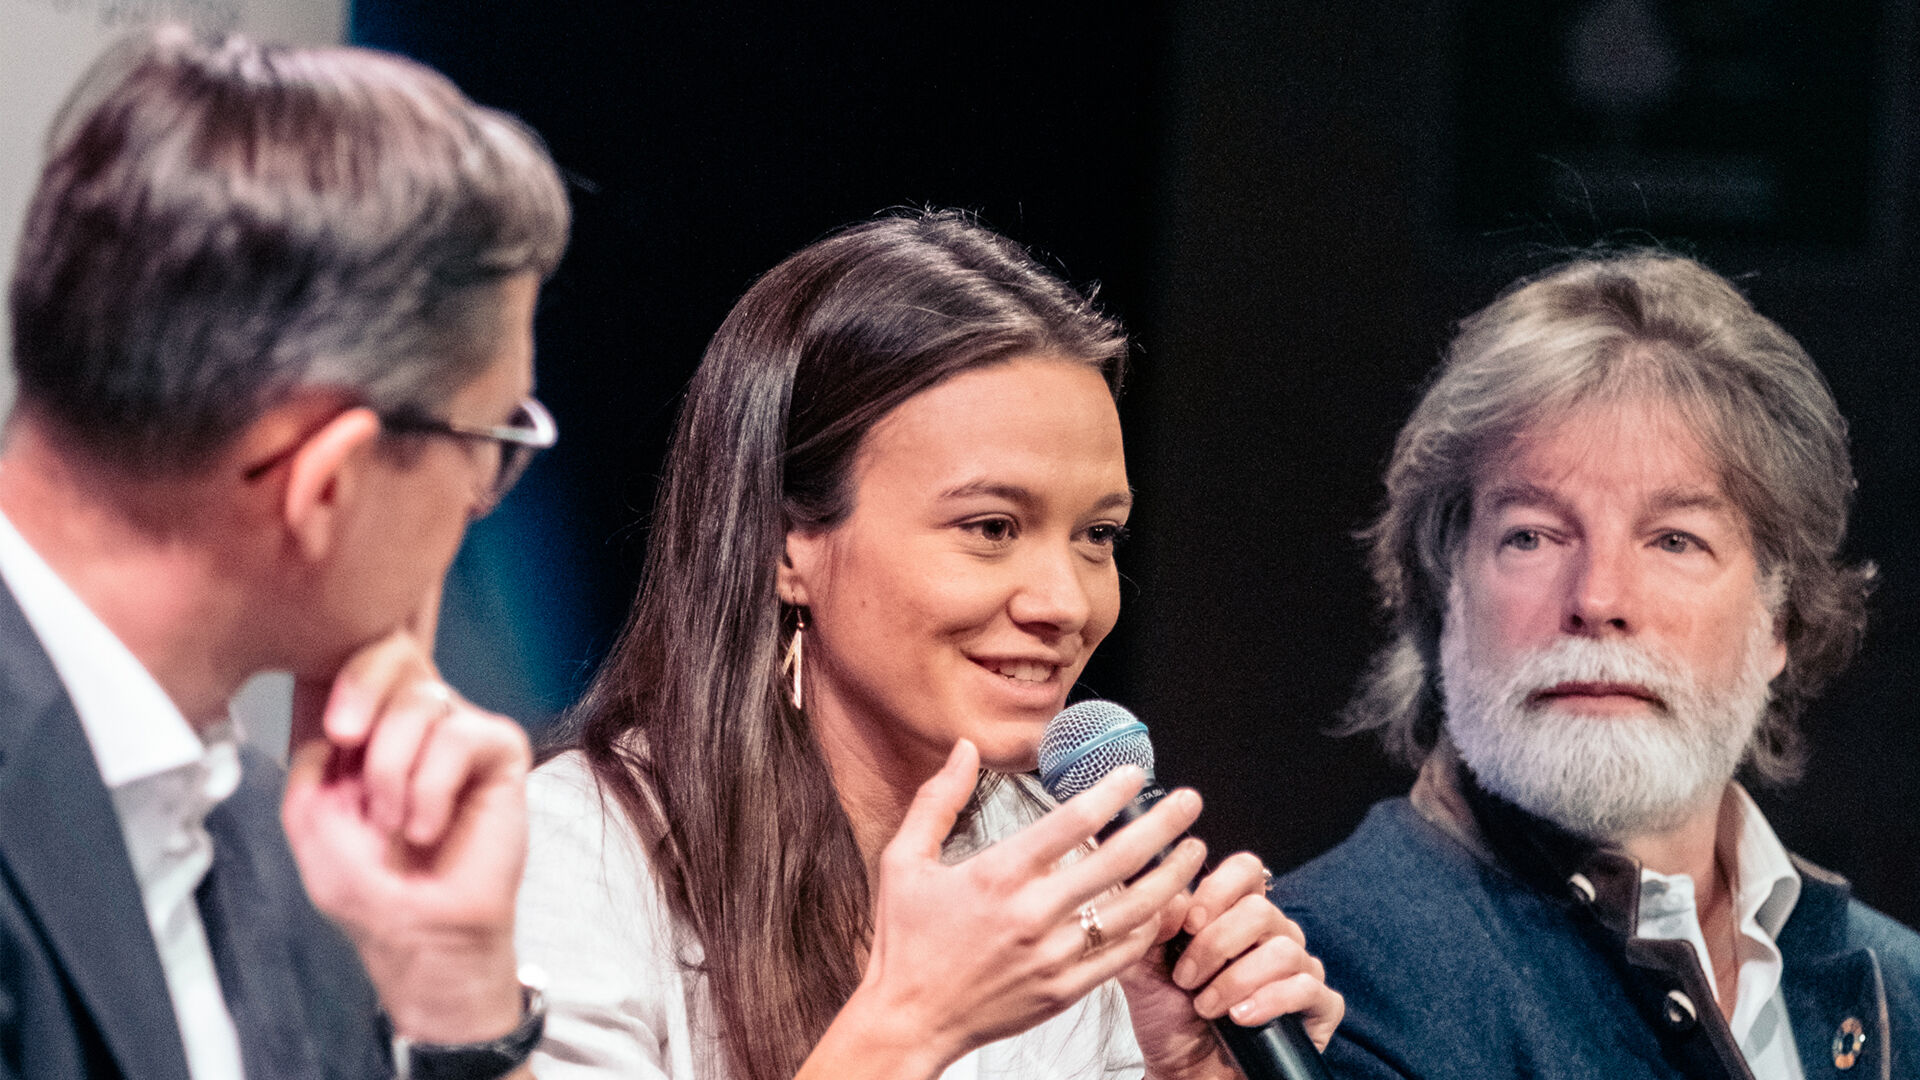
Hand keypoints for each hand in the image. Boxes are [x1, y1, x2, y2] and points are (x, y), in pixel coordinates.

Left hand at [281, 628, 531, 1044]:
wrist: (417, 930)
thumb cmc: (369, 885)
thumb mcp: (309, 817)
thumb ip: (310, 758)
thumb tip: (330, 715)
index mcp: (368, 727)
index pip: (361, 658)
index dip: (346, 674)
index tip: (336, 729)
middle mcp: (414, 721)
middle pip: (397, 655)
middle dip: (362, 691)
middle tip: (348, 738)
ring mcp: (458, 733)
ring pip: (423, 701)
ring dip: (393, 769)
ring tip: (395, 823)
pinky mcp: (499, 751)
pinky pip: (459, 736)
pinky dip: (432, 787)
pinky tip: (429, 826)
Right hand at [799, 739, 1209, 1079]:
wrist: (907, 1020)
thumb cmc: (905, 941)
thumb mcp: (904, 860)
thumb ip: (937, 800)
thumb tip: (963, 749)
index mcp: (995, 876)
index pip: (1070, 822)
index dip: (1111, 792)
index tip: (1136, 774)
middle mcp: (1030, 914)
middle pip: (1116, 862)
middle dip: (1162, 826)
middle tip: (1189, 802)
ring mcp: (1051, 956)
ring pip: (1131, 912)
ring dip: (1170, 877)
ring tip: (1193, 852)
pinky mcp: (1063, 992)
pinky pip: (1121, 956)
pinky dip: (1148, 928)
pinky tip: (1163, 906)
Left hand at [1119, 853, 1344, 1079]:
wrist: (1182, 1074)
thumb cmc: (1168, 1018)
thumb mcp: (1143, 969)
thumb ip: (1151, 927)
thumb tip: (1171, 892)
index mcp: (1235, 915)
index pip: (1246, 870)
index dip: (1220, 889)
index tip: (1190, 923)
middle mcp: (1273, 936)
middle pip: (1262, 911)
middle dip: (1216, 945)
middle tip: (1186, 977)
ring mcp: (1300, 970)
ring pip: (1284, 951)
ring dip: (1235, 980)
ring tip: (1206, 1006)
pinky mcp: (1318, 1009)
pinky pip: (1308, 990)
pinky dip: (1268, 1002)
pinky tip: (1240, 1018)